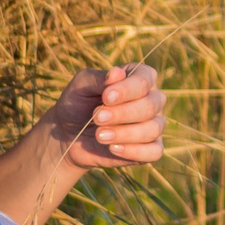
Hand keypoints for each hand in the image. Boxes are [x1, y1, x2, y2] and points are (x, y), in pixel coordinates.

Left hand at [48, 62, 166, 170]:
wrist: (69, 136)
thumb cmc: (78, 104)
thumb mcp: (81, 86)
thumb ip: (99, 78)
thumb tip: (117, 73)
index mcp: (140, 78)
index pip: (144, 80)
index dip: (127, 89)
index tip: (106, 97)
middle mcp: (153, 99)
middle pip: (150, 106)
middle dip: (122, 114)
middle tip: (97, 118)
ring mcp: (155, 124)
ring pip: (153, 129)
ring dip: (125, 134)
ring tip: (99, 135)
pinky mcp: (152, 149)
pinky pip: (154, 152)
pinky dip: (133, 151)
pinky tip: (113, 148)